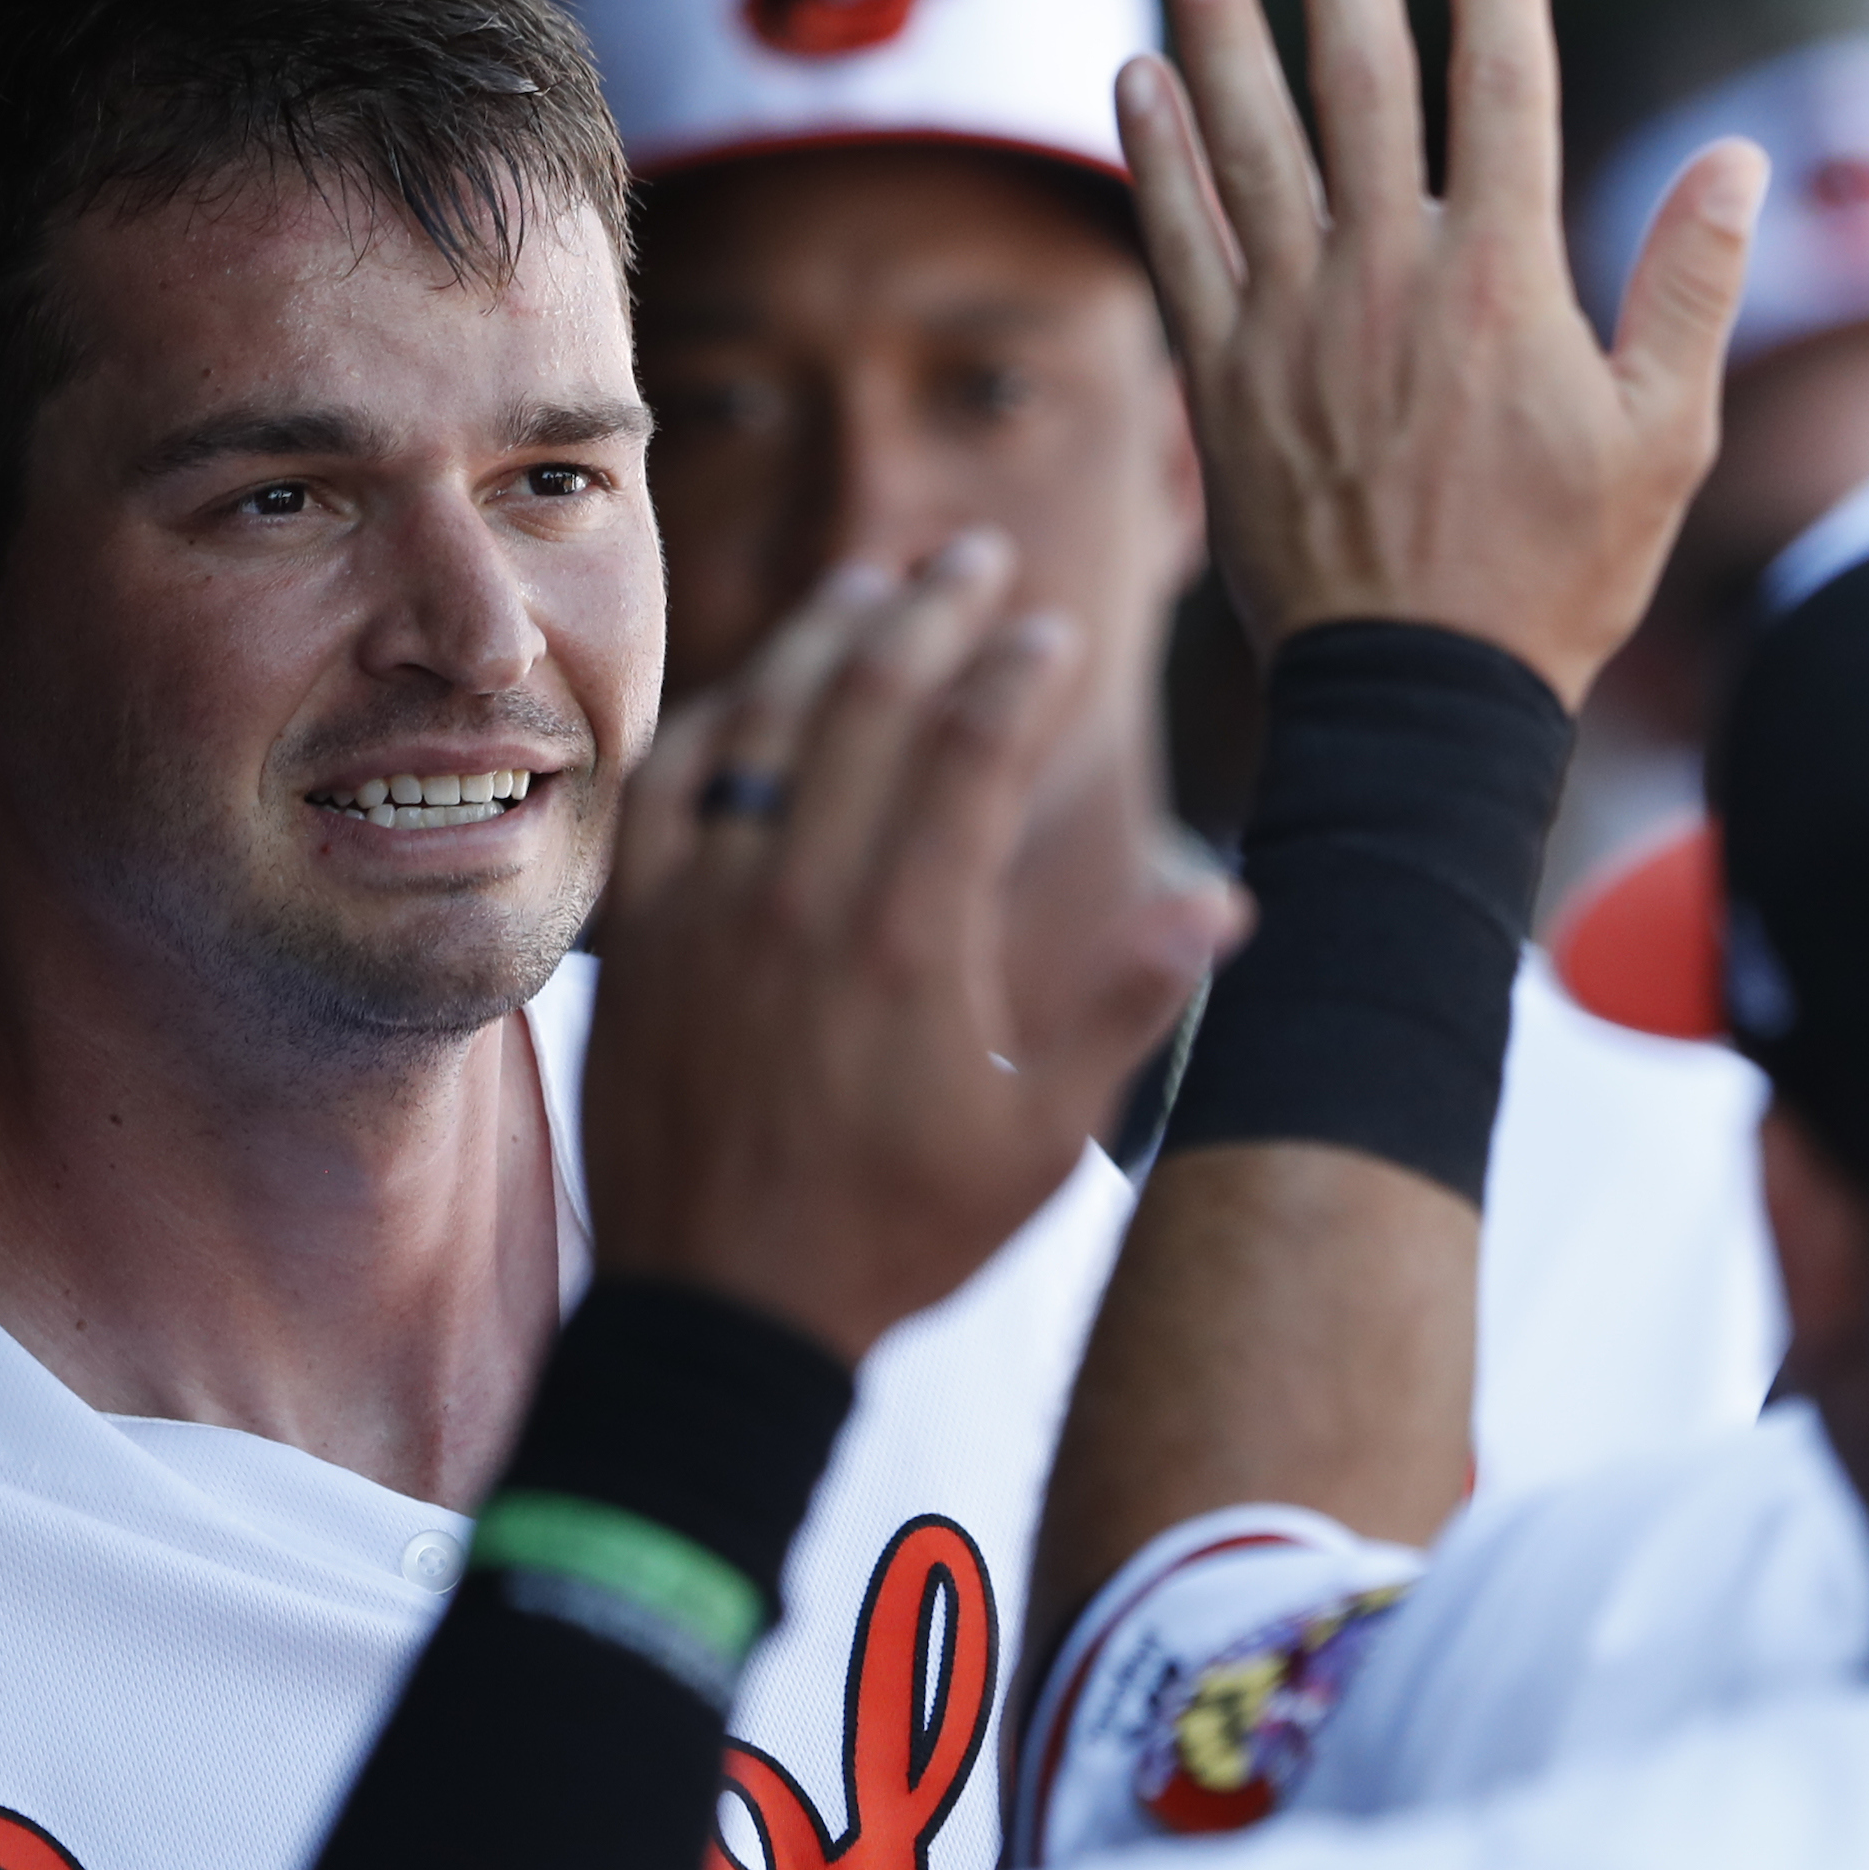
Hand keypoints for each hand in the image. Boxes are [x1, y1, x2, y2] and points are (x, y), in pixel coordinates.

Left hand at [584, 535, 1242, 1362]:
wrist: (720, 1313)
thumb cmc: (893, 1236)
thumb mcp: (1038, 1141)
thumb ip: (1126, 1005)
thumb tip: (1228, 900)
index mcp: (907, 939)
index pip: (972, 746)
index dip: (1019, 669)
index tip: (1053, 630)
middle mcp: (796, 898)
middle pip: (869, 701)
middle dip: (930, 608)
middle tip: (972, 556)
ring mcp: (703, 908)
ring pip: (759, 722)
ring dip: (823, 640)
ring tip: (871, 584)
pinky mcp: (640, 935)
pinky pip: (667, 786)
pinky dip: (715, 718)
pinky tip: (750, 690)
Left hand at [1118, 0, 1761, 709]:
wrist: (1417, 696)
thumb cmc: (1555, 574)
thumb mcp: (1662, 438)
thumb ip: (1694, 289)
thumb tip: (1741, 157)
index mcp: (1505, 282)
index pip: (1503, 85)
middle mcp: (1387, 281)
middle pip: (1361, 86)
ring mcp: (1291, 327)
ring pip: (1248, 144)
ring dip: (1222, 29)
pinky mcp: (1220, 381)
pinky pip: (1176, 242)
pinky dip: (1155, 155)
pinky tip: (1138, 74)